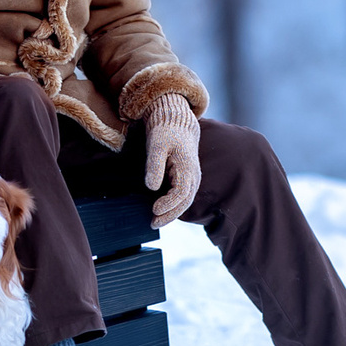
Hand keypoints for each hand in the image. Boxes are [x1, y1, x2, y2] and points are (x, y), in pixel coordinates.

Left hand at [143, 95, 200, 226]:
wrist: (176, 122)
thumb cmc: (166, 131)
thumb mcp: (156, 145)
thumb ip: (154, 166)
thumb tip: (152, 187)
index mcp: (188, 168)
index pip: (181, 193)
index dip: (168, 204)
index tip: (153, 210)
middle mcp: (194, 175)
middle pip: (185, 202)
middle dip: (169, 215)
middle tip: (153, 223)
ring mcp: (192, 177)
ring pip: (185, 201)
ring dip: (171, 213)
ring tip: (155, 221)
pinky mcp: (187, 178)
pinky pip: (182, 196)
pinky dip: (173, 206)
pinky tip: (161, 211)